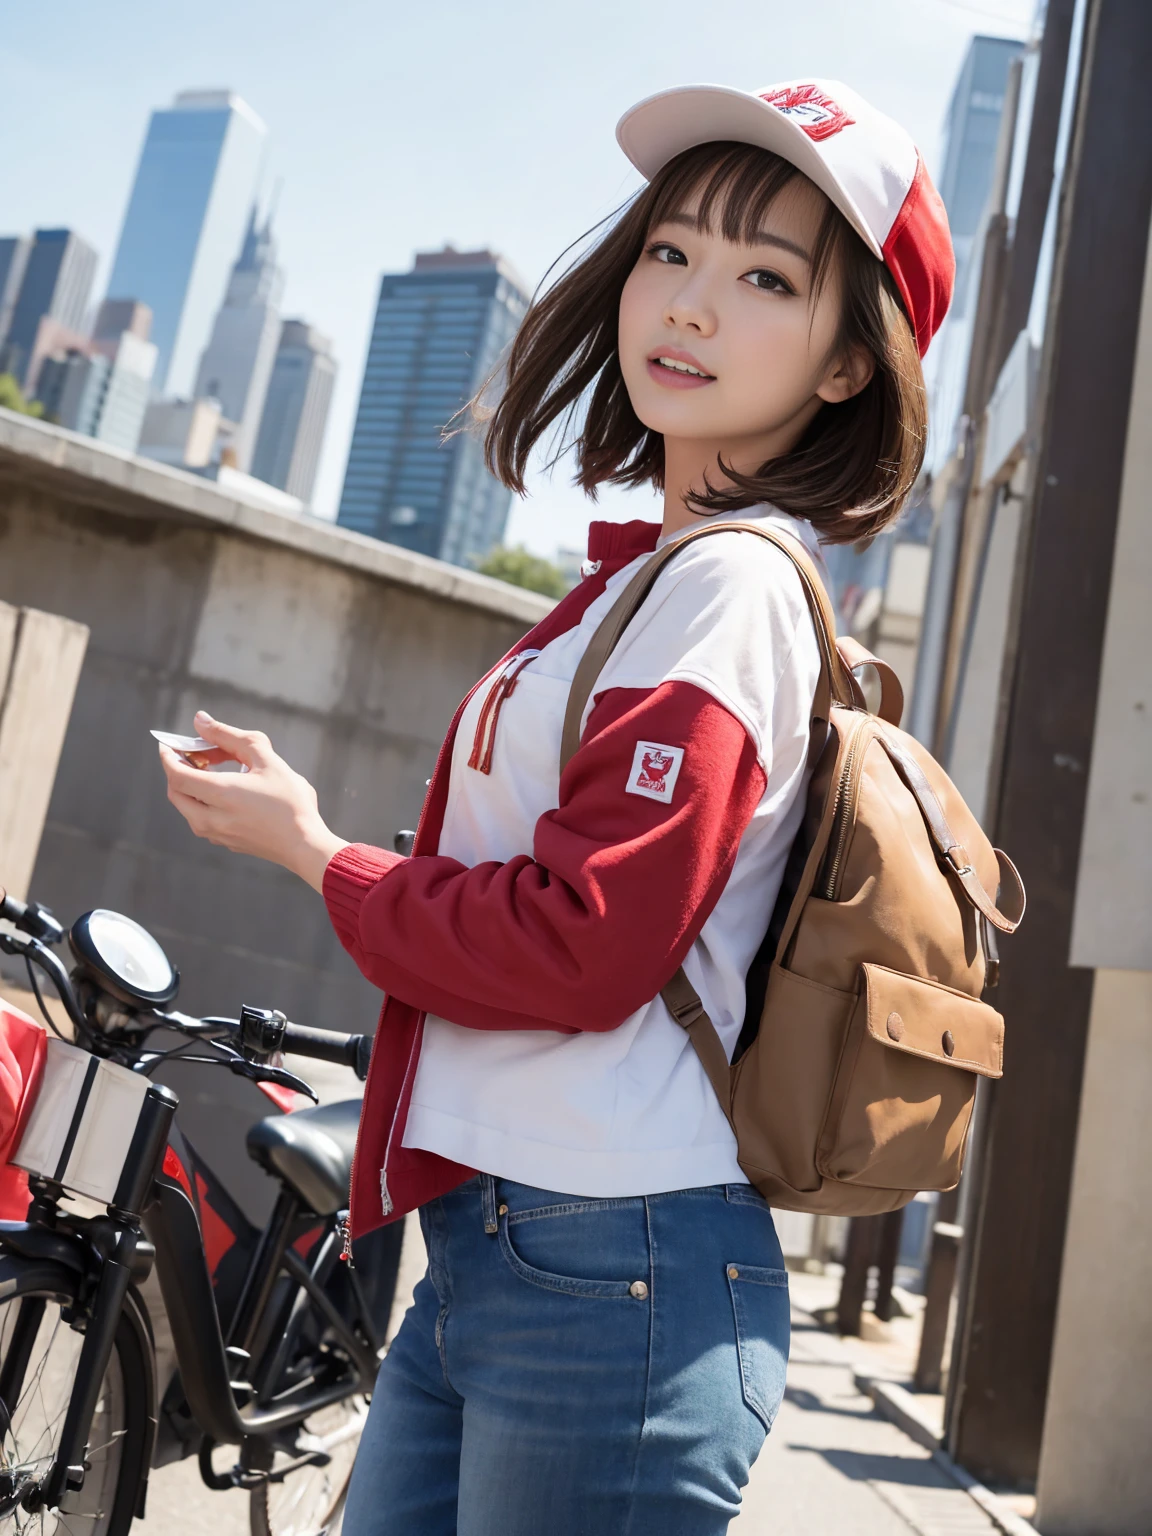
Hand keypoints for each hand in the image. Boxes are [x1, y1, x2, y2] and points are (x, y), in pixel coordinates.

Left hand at [159, 711, 347, 892]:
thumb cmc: (291, 802)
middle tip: (196, 754)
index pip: (175, 774)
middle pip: (175, 791)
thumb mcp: (266, 759)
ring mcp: (216, 834)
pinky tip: (226, 792)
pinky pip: (201, 819)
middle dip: (178, 770)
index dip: (168, 756)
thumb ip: (230, 736)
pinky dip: (203, 801)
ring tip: (213, 770)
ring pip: (187, 807)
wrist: (306, 845)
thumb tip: (200, 720)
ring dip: (191, 787)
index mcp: (220, 794)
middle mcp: (211, 818)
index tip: (170, 743)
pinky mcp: (225, 842)